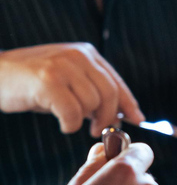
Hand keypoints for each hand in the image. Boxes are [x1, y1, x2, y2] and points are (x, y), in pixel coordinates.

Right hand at [0, 43, 143, 136]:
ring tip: (69, 120)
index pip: (116, 81)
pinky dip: (70, 124)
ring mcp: (62, 66)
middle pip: (110, 94)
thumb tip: (121, 115)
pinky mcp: (48, 80)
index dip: (129, 103)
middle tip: (98, 131)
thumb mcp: (66, 81)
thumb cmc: (30, 83)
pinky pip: (72, 112)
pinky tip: (62, 124)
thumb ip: (91, 91)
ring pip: (92, 104)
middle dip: (109, 117)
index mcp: (86, 53)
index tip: (138, 120)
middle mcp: (78, 55)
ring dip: (83, 120)